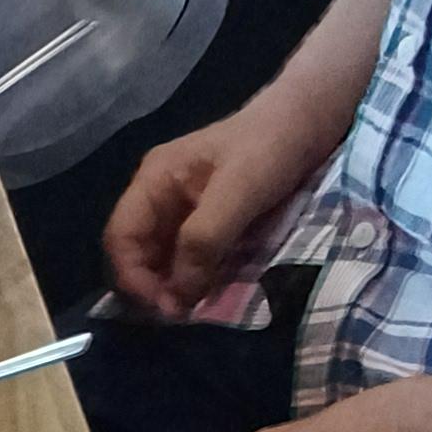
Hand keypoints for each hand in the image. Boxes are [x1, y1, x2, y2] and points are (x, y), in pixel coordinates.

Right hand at [105, 105, 331, 317]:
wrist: (311, 117)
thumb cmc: (272, 146)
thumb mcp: (238, 191)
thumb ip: (203, 240)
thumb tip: (177, 297)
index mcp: (154, 180)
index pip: (120, 238)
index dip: (133, 278)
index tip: (166, 308)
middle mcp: (160, 196)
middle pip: (137, 252)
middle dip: (153, 286)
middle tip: (184, 315)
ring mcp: (184, 208)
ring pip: (163, 259)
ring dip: (175, 287)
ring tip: (198, 309)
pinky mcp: (208, 219)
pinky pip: (190, 256)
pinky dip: (196, 278)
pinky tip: (212, 292)